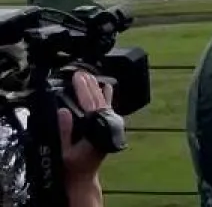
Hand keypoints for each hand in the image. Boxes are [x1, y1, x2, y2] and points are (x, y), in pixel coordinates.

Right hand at [58, 71, 115, 186]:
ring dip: (97, 89)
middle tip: (80, 73)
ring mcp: (110, 126)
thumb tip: (63, 110)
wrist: (83, 177)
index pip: (91, 104)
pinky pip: (108, 108)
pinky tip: (105, 87)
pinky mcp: (109, 127)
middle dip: (89, 85)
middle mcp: (107, 126)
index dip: (83, 89)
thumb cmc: (72, 165)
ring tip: (90, 76)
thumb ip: (64, 131)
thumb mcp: (63, 151)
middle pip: (99, 100)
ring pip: (105, 103)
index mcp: (96, 130)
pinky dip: (105, 96)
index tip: (77, 77)